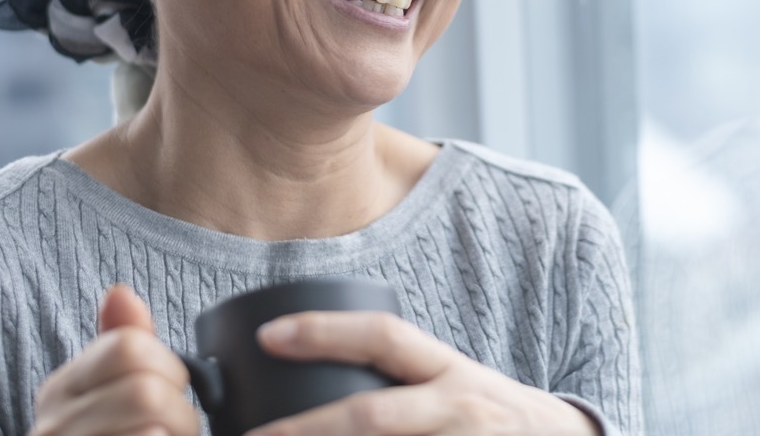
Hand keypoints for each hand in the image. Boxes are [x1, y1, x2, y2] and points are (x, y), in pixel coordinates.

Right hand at [30, 285, 200, 435]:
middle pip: (146, 389)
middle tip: (178, 433)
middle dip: (183, 415)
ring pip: (152, 426)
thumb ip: (120, 348)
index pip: (128, 346)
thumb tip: (119, 291)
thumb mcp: (110, 398)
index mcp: (59, 393)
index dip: (170, 367)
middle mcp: (49, 428)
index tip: (174, 394)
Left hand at [247, 310, 600, 435]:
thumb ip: (402, 378)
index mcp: (448, 371)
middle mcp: (457, 408)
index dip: (324, 332)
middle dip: (304, 430)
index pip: (383, 337)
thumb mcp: (453, 384)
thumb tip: (315, 367)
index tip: (268, 336)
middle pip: (370, 416)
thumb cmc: (491, 417)